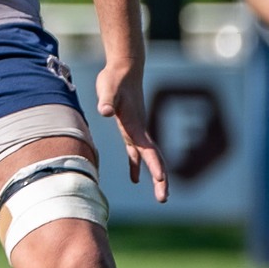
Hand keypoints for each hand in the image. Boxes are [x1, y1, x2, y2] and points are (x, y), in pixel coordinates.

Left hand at [96, 59, 167, 202]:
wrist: (124, 69)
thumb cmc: (115, 79)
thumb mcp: (108, 90)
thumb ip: (107, 101)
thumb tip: (105, 112)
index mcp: (135, 126)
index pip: (148, 150)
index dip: (154, 165)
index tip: (160, 180)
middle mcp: (139, 131)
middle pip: (154, 159)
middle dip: (161, 179)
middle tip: (163, 199)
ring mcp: (135, 130)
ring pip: (147, 158)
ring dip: (154, 176)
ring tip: (160, 195)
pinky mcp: (128, 128)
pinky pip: (135, 152)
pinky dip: (135, 165)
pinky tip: (134, 178)